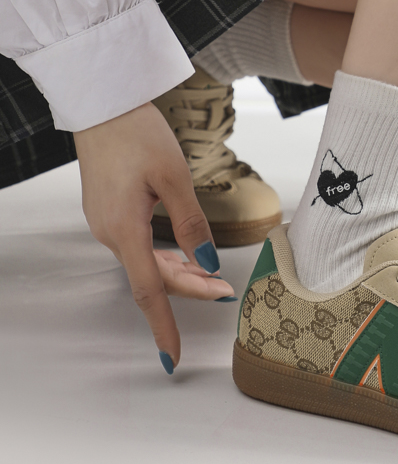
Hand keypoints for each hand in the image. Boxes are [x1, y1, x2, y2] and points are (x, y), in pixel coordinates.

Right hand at [73, 102, 233, 372]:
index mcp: (124, 229)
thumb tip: (208, 262)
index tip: (173, 358)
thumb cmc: (138, 134)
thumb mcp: (173, 177)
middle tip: (226, 293)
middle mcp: (109, 232)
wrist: (104, 104)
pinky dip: (165, 255)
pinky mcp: (110, 211)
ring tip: (214, 278)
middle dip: (190, 288)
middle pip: (153, 277)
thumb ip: (191, 223)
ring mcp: (106, 222)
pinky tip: (187, 255)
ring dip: (179, 272)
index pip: (148, 291)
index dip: (164, 326)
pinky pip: (139, 245)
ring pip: (146, 261)